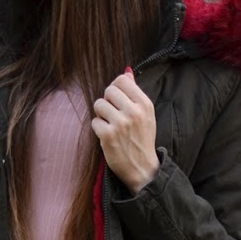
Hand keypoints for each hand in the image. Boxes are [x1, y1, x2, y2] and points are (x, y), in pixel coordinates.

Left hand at [91, 68, 158, 193]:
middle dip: (107, 102)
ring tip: (110, 125)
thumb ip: (135, 92)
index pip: (121, 81)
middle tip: (113, 115)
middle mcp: (134, 112)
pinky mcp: (108, 136)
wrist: (142, 168)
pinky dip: (98, 129)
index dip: (115, 89)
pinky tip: (107, 136)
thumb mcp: (146, 114)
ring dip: (101, 115)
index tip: (117, 100)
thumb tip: (126, 71)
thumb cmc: (142, 139)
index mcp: (144, 104)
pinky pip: (94, 122)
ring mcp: (120, 124)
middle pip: (108, 91)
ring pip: (98, 105)